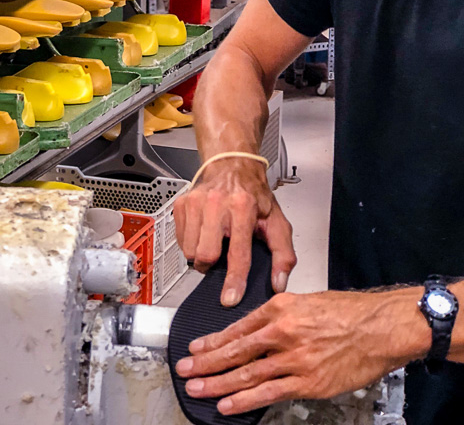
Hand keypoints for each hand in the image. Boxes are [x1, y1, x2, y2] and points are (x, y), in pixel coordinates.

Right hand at [173, 157, 295, 305]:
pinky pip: (180, 240)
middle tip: (221, 256)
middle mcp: (217, 203)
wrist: (233, 165)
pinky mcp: (182, 204)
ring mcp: (196, 202)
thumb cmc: (254, 194)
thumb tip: (279, 282)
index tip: (230, 298)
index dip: (234, 279)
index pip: (238, 252)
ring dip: (201, 255)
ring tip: (213, 242)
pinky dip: (191, 243)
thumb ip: (283, 254)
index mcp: (243, 207)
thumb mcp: (276, 221)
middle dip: (213, 264)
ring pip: (190, 251)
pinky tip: (203, 232)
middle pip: (206, 254)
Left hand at [176, 288, 429, 414]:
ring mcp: (294, 359)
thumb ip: (279, 315)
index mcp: (281, 308)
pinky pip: (269, 393)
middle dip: (207, 361)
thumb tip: (255, 330)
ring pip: (247, 373)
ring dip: (218, 383)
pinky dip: (245, 401)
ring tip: (198, 388)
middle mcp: (283, 332)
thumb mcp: (306, 301)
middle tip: (186, 368)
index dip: (213, 340)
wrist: (379, 328)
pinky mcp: (307, 382)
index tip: (197, 347)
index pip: (238, 327)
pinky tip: (228, 405)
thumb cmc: (348, 313)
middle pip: (235, 350)